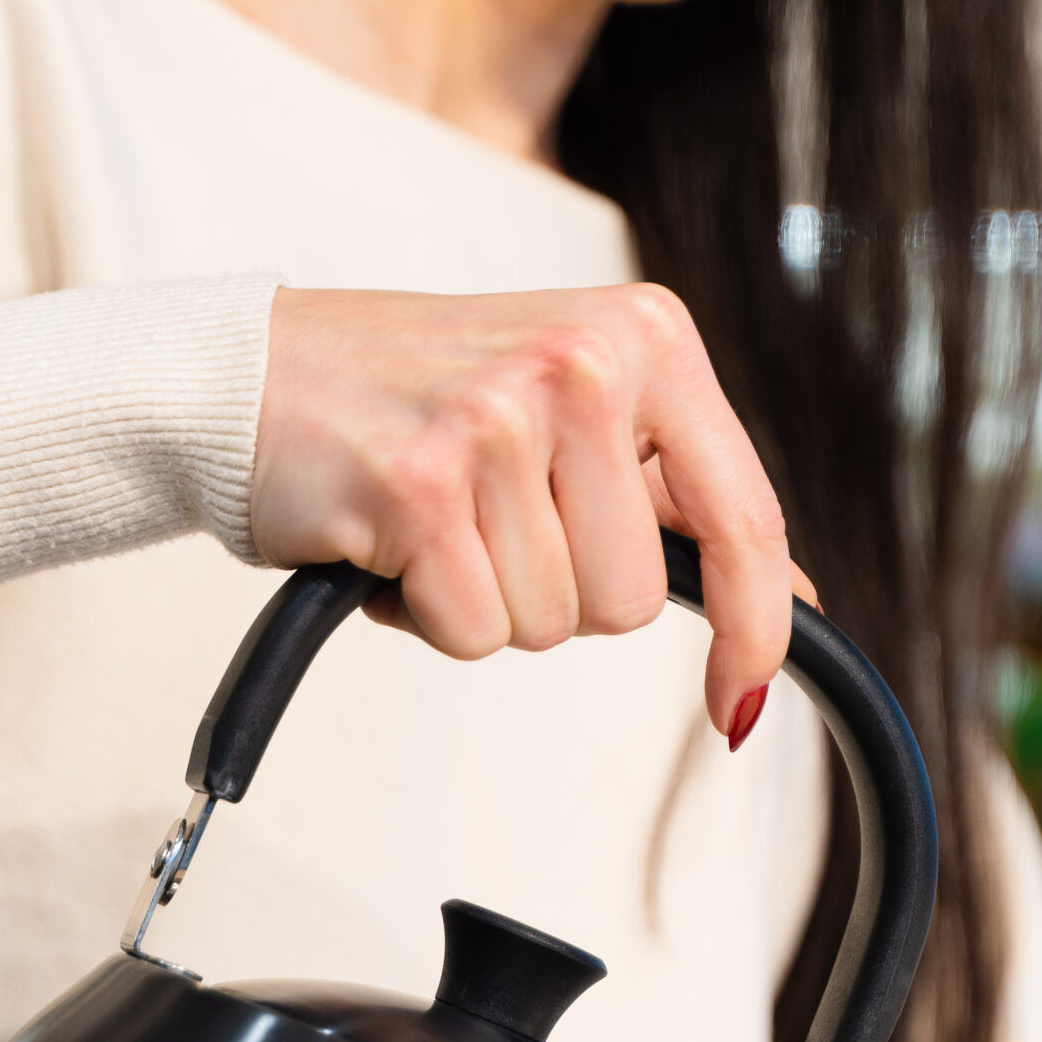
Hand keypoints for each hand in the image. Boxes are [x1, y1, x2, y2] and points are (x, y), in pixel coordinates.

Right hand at [249, 284, 807, 736]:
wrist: (252, 375)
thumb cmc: (418, 402)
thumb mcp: (575, 417)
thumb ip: (679, 503)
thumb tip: (789, 594)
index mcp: (644, 336)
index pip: (743, 519)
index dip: (757, 633)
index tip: (738, 706)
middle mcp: (585, 361)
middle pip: (634, 602)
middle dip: (561, 595)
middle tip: (489, 524)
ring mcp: (502, 416)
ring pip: (554, 625)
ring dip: (488, 604)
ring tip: (436, 526)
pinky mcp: (422, 482)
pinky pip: (474, 633)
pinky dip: (428, 620)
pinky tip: (393, 546)